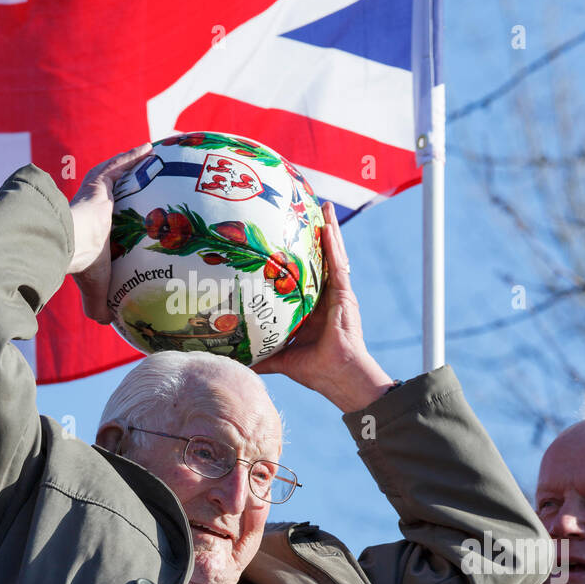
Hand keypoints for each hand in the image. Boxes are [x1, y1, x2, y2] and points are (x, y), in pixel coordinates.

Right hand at [68, 143, 151, 321]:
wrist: (70, 244)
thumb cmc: (83, 267)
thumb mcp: (95, 289)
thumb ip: (99, 305)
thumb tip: (107, 322)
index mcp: (91, 233)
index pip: (106, 225)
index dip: (117, 223)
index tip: (131, 223)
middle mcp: (92, 210)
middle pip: (113, 196)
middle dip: (127, 189)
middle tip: (148, 185)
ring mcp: (95, 194)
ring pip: (116, 176)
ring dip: (131, 167)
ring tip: (153, 159)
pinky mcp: (99, 183)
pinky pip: (119, 165)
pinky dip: (133, 156)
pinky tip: (150, 148)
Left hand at [253, 202, 394, 411]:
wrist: (337, 375)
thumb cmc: (315, 370)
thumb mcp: (283, 359)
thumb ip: (264, 357)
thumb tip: (239, 362)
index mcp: (315, 308)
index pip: (308, 274)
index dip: (302, 254)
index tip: (292, 235)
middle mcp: (328, 297)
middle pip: (322, 258)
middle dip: (319, 234)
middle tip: (310, 209)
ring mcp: (338, 294)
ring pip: (333, 255)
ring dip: (329, 231)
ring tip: (324, 208)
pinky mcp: (344, 295)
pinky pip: (337, 265)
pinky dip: (333, 246)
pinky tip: (328, 227)